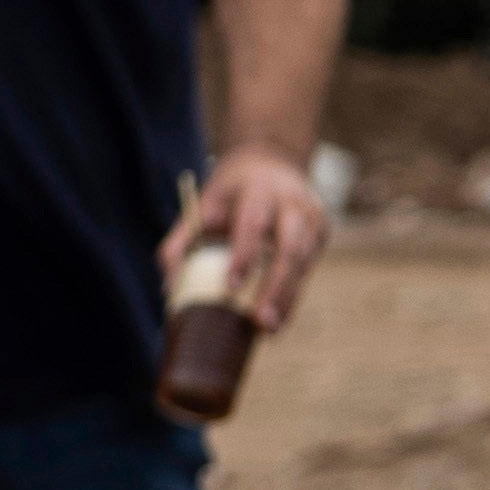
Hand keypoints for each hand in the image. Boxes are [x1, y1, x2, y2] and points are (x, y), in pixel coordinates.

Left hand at [182, 140, 331, 336]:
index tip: (231, 286)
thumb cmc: (231, 192)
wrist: (272, 161)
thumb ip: (180, 242)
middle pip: (290, 247)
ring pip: (304, 262)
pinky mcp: (321, 233)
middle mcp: (290, 202)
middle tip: (261, 322)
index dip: (243, 255)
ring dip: (288, 298)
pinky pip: (308, 270)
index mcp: (257, 189)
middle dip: (276, 286)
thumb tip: (169, 287)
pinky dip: (293, 295)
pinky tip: (279, 318)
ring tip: (270, 329)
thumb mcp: (203, 205)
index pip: (252, 223)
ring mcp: (311, 218)